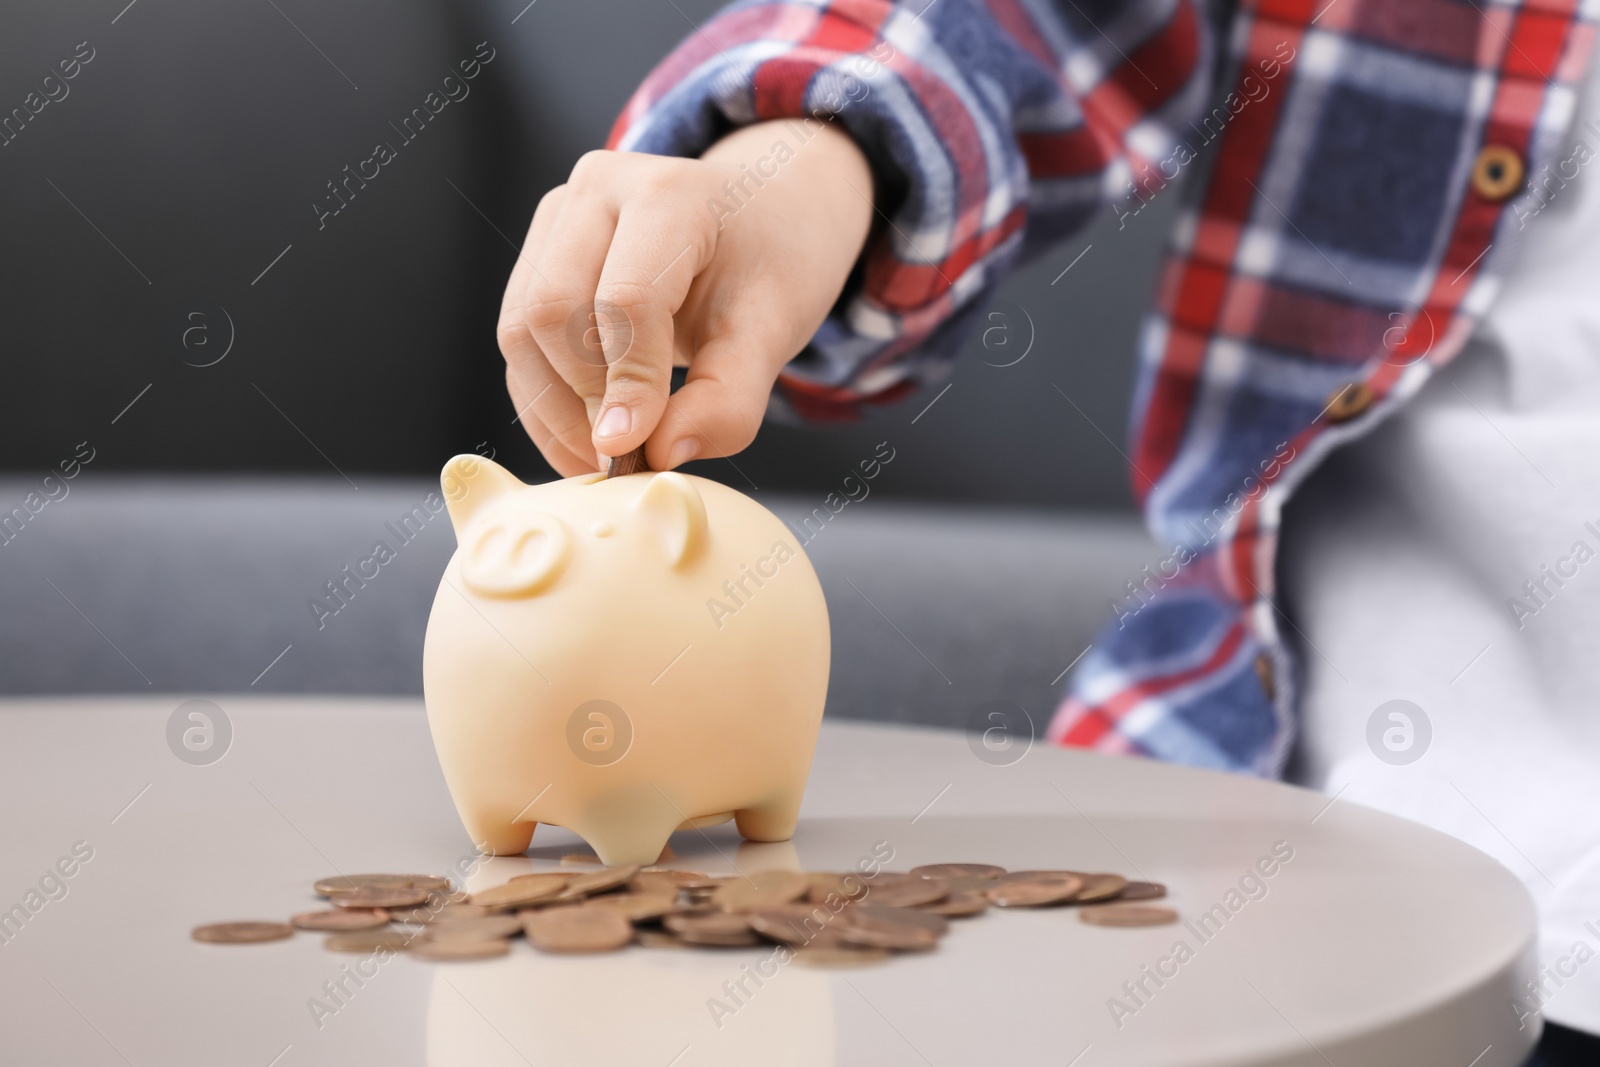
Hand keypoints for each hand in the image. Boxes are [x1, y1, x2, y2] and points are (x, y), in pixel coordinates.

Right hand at [497, 121, 873, 475]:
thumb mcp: (774, 331)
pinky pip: (518, 342)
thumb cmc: (772, 265)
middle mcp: (598, 189)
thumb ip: (728, 398)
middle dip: (584, 399)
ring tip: (605, 463)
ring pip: (519, 330)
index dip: (628, 384)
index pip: (626, 299)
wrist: (760, 216)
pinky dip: (543, 402)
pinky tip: (583, 442)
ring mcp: (559, 218)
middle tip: (625, 462)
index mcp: (669, 194)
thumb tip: (661, 453)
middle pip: (552, 310)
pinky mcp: (537, 255)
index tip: (636, 453)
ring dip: (554, 411)